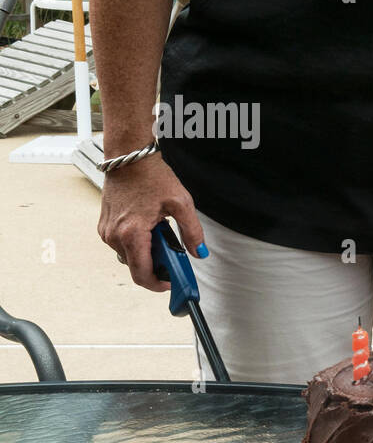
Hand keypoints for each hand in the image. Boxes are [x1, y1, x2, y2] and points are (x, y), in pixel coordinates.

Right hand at [97, 152, 205, 291]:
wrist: (129, 157)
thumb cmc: (152, 176)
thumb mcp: (181, 203)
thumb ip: (192, 231)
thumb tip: (199, 252)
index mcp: (132, 234)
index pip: (141, 274)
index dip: (158, 284)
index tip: (172, 283)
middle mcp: (114, 236)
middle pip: (136, 268)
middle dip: (156, 267)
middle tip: (174, 258)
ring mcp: (106, 231)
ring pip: (129, 257)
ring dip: (147, 255)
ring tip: (163, 237)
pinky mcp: (104, 226)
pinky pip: (121, 245)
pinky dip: (137, 244)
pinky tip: (150, 230)